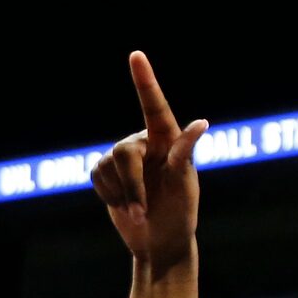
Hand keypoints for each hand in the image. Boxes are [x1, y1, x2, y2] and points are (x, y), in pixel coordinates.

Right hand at [90, 51, 207, 278]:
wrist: (160, 241)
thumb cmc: (181, 212)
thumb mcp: (186, 183)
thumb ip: (185, 152)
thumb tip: (200, 123)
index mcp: (168, 139)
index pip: (154, 106)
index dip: (144, 80)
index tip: (136, 56)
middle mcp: (144, 142)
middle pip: (123, 153)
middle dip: (131, 185)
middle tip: (140, 211)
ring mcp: (123, 158)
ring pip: (107, 167)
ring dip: (122, 195)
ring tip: (138, 211)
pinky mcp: (106, 173)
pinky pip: (96, 177)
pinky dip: (109, 196)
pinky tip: (124, 204)